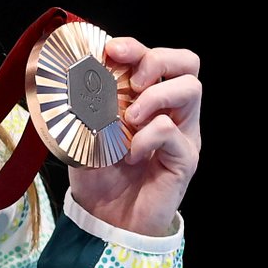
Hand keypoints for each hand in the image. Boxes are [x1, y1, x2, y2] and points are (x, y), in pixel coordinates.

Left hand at [68, 36, 201, 235]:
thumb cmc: (99, 175)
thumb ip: (86, 107)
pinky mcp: (185, 159)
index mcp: (150, 100)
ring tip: (129, 119)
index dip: (138, 48)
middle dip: (156, 60)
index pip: (159, 59)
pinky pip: (172, 132)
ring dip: (154, 96)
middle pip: (187, 64)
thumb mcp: (84, 134)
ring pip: (191, 89)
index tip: (111, 50)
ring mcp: (183, 134)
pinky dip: (146, 137)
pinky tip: (130, 154)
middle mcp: (173, 112)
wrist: (107, 219)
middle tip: (131, 81)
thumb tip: (76, 79)